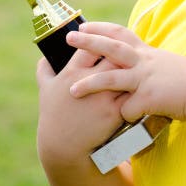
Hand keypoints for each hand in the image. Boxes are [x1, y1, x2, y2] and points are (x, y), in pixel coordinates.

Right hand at [35, 47, 126, 162]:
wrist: (63, 147)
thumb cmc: (54, 115)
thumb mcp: (44, 89)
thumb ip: (44, 69)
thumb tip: (46, 55)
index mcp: (71, 73)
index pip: (90, 45)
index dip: (98, 38)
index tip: (102, 39)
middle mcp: (88, 82)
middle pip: (112, 54)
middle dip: (119, 50)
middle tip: (124, 49)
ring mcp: (103, 98)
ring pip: (125, 72)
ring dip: (132, 66)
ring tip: (136, 63)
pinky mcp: (115, 113)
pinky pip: (132, 94)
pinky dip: (137, 87)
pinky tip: (141, 83)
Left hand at [66, 22, 185, 122]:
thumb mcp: (164, 63)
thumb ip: (147, 62)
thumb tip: (135, 62)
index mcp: (146, 52)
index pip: (120, 33)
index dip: (100, 28)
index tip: (83, 26)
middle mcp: (144, 61)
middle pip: (111, 47)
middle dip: (88, 43)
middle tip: (69, 38)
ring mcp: (145, 79)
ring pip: (111, 79)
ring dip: (90, 84)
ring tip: (72, 91)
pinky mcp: (149, 98)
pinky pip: (128, 110)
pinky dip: (125, 116)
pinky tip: (126, 122)